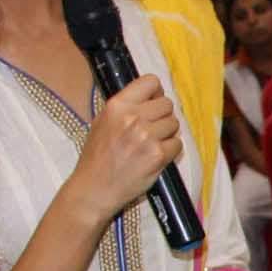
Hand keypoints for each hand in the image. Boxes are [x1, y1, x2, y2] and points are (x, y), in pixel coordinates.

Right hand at [68, 74, 181, 222]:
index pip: (151, 82)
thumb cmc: (97, 157)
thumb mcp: (103, 122)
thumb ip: (126, 108)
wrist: (94, 188)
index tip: (154, 103)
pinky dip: (171, 151)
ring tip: (152, 145)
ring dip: (168, 134)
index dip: (156, 93)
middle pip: (167, 104)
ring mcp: (146, 136)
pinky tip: (156, 157)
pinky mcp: (157, 155)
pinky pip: (178, 144)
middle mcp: (132, 117)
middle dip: (163, 117)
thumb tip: (152, 97)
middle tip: (152, 130)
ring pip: (175, 123)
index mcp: (117, 105)